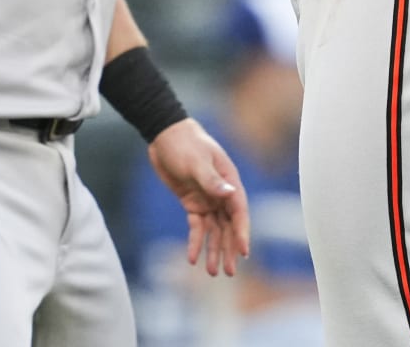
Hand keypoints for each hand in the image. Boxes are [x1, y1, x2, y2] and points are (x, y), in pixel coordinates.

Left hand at [146, 118, 250, 276]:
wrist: (165, 136)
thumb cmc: (186, 144)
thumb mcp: (197, 161)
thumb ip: (212, 180)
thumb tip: (230, 194)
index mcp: (229, 181)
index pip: (239, 211)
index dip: (242, 232)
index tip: (243, 252)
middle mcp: (221, 193)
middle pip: (229, 226)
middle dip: (229, 249)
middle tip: (229, 272)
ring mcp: (207, 199)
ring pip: (214, 230)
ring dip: (214, 250)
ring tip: (213, 272)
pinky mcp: (192, 203)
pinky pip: (196, 227)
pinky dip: (195, 242)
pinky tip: (193, 258)